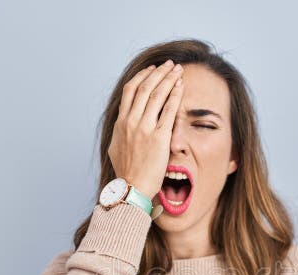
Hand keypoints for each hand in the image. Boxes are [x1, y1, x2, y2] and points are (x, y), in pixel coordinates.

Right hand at [107, 59, 183, 198]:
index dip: (142, 76)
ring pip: (157, 94)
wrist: (132, 188)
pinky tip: (181, 86)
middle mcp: (131, 121)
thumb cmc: (127, 173)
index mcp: (121, 123)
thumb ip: (121, 134)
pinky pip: (169, 110)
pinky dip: (175, 94)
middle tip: (170, 64)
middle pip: (145, 87)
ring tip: (178, 70)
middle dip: (159, 72)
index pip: (130, 90)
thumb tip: (123, 128)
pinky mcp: (159, 137)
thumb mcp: (116, 149)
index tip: (152, 70)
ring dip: (169, 78)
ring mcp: (144, 128)